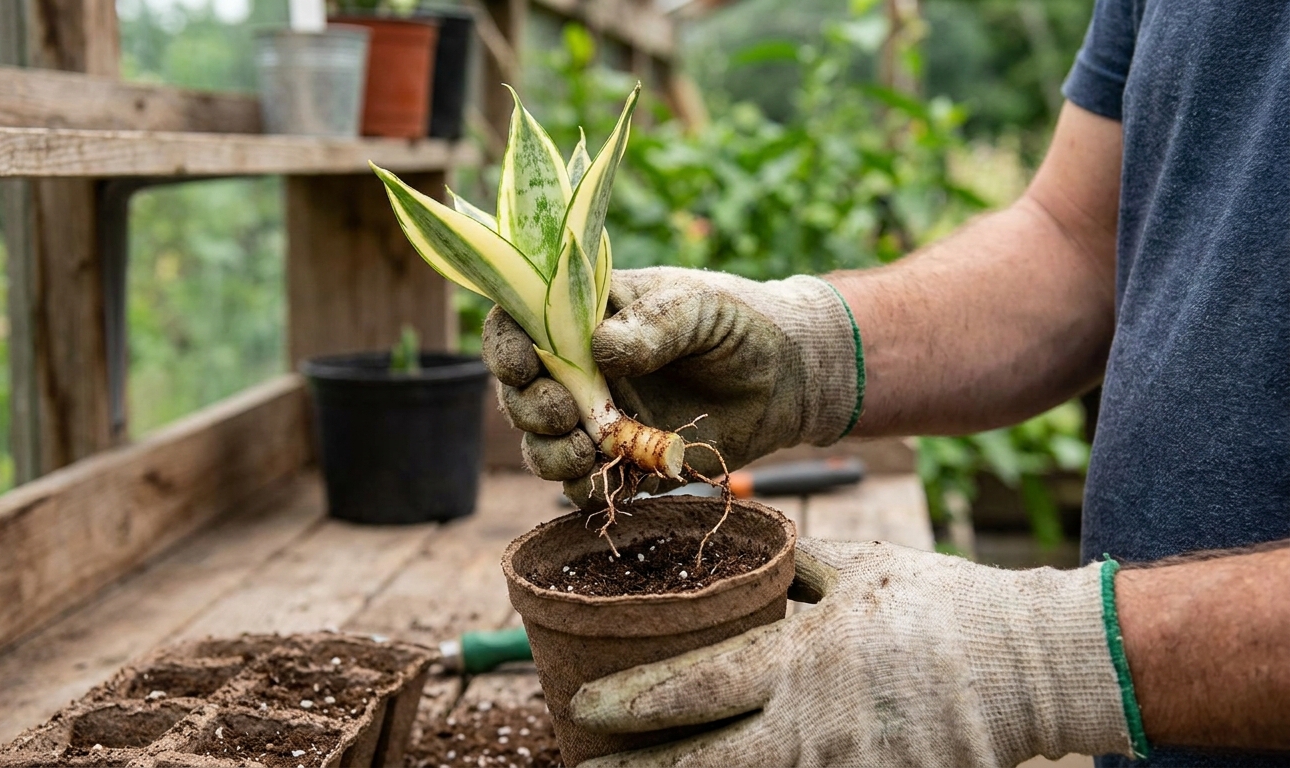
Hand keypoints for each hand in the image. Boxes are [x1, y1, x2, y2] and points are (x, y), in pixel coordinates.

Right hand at [482, 266, 862, 508]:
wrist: (791, 378)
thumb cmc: (741, 322)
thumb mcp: (699, 307)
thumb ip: (653, 324)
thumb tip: (599, 350)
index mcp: (586, 317)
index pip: (520, 324)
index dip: (505, 345)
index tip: (523, 364)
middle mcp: (582, 371)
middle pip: (521, 393)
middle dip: (529, 408)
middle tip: (565, 414)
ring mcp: (602, 420)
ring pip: (543, 446)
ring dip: (548, 455)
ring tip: (585, 452)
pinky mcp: (629, 464)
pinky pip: (586, 486)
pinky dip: (582, 490)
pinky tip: (602, 483)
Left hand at [570, 539, 1138, 767]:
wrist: (1032, 662)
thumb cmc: (939, 606)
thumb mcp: (861, 567)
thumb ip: (794, 568)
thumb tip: (743, 550)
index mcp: (801, 654)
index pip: (694, 686)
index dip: (630, 702)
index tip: (582, 705)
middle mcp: (813, 721)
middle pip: (703, 762)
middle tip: (580, 767)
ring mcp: (846, 767)